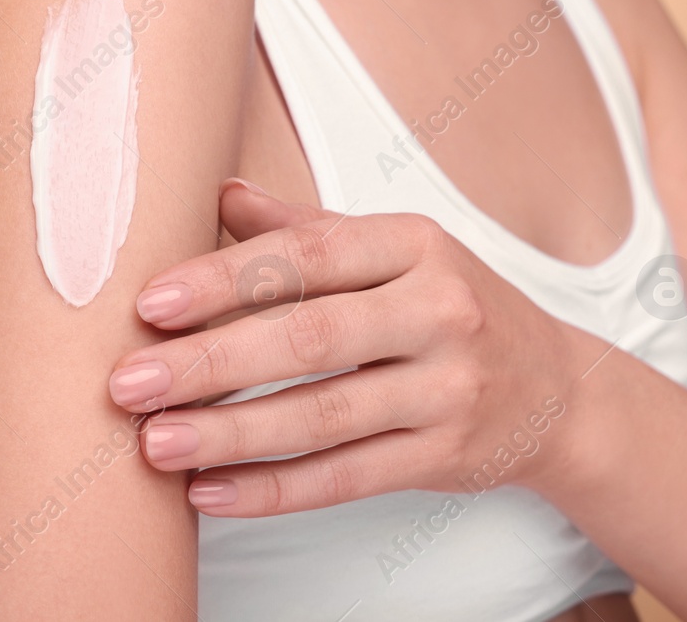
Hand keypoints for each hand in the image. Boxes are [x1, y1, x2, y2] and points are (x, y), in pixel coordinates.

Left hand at [108, 179, 592, 516]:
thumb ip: (310, 228)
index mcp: (416, 245)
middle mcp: (439, 311)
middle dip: (209, 364)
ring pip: (323, 418)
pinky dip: (275, 490)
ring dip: (230, 435)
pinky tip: (212, 493)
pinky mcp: (444, 456)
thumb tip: (221, 194)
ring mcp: (447, 389)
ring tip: (154, 444)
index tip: (149, 303)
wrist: (558, 389)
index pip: (308, 257)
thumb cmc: (455, 307)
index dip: (223, 279)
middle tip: (128, 383)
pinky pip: (346, 477)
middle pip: (308, 338)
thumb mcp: (398, 253)